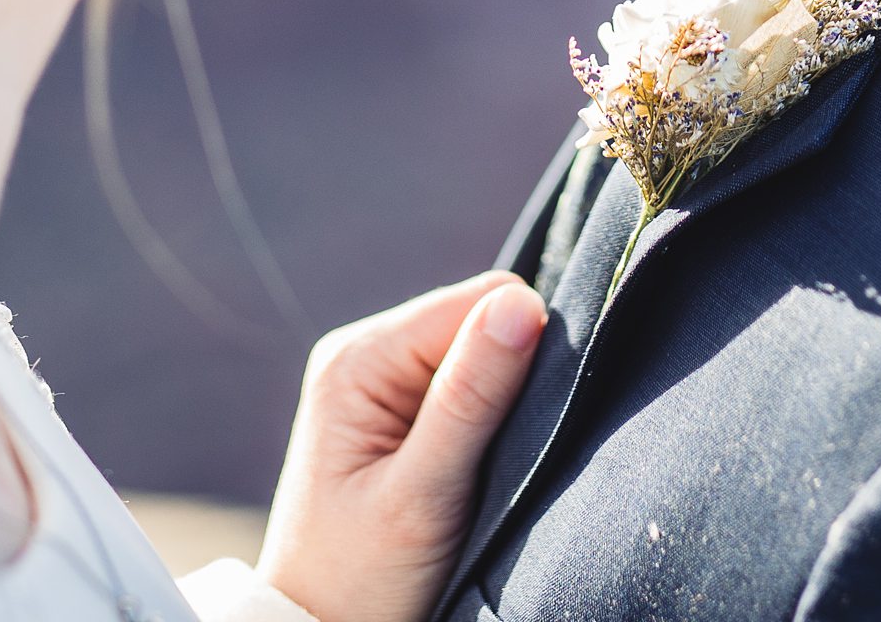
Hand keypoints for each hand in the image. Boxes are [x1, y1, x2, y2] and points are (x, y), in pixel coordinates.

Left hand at [254, 271, 547, 621]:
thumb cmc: (360, 580)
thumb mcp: (422, 494)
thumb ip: (470, 397)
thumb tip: (521, 304)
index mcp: (359, 358)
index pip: (480, 299)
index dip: (521, 349)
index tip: (515, 429)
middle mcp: (367, 355)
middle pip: (483, 322)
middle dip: (509, 384)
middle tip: (489, 464)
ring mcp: (383, 384)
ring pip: (484, 358)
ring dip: (501, 412)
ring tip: (478, 476)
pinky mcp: (403, 414)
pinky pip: (472, 391)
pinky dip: (489, 430)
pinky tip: (473, 473)